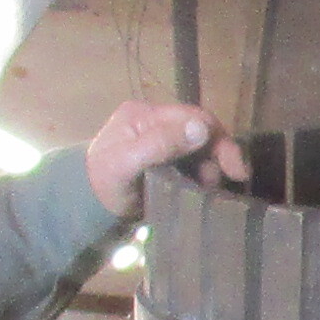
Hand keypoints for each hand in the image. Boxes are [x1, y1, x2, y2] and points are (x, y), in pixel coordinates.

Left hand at [85, 100, 244, 215]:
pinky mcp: (164, 159)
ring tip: (207, 189)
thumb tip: (201, 128)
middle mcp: (155, 122)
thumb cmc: (102, 183)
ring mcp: (160, 140)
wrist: (84, 205)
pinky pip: (191, 161)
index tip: (234, 168)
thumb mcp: (126, 163)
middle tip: (229, 180)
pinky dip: (201, 173)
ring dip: (210, 167)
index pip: (192, 116)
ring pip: (199, 147)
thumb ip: (160, 143)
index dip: (218, 138)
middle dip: (218, 153)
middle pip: (200, 130)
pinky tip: (201, 189)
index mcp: (144, 114)